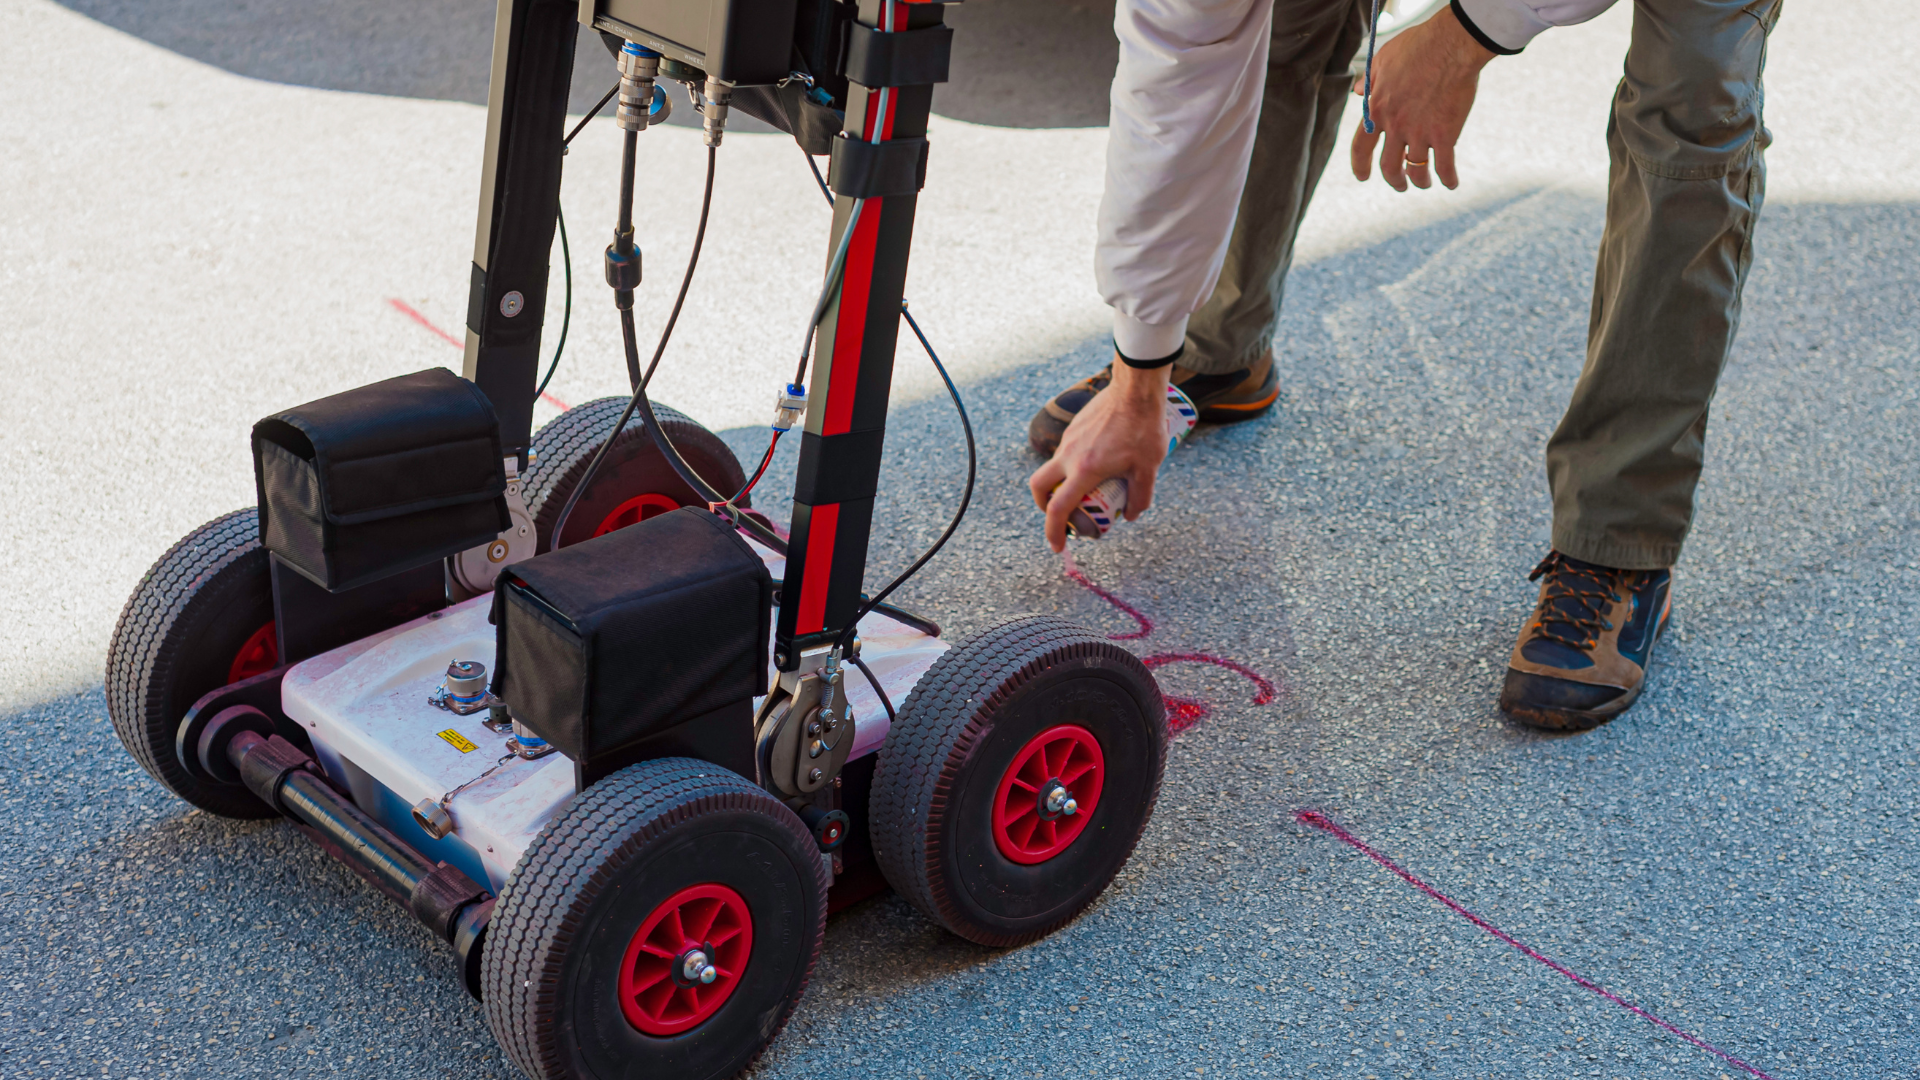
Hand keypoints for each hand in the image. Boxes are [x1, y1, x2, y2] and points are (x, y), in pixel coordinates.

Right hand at [1028, 359, 1170, 552]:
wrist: (1136, 388)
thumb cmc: (1145, 427)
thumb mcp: (1149, 468)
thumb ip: (1141, 496)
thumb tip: (1131, 515)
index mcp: (1084, 471)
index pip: (1058, 509)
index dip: (1054, 532)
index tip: (1058, 546)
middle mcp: (1069, 455)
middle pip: (1040, 487)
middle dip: (1044, 506)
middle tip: (1061, 516)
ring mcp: (1069, 439)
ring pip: (1054, 467)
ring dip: (1062, 483)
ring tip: (1088, 488)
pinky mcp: (1074, 426)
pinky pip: (1066, 451)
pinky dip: (1072, 464)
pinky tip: (1097, 461)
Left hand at [1350, 6, 1494, 191]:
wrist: (1451, 45)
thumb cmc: (1418, 46)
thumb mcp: (1382, 60)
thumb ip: (1369, 80)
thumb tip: (1357, 92)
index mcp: (1377, 110)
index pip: (1360, 147)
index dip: (1360, 165)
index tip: (1362, 176)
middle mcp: (1395, 127)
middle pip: (1388, 166)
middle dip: (1393, 179)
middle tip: (1400, 184)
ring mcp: (1420, 133)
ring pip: (1416, 171)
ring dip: (1419, 181)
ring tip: (1423, 183)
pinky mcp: (1445, 135)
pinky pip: (1444, 166)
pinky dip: (1448, 179)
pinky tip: (1451, 183)